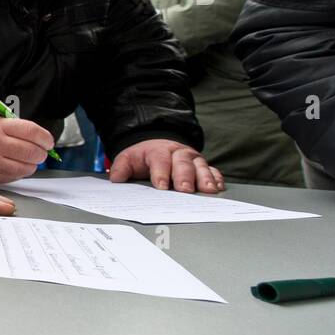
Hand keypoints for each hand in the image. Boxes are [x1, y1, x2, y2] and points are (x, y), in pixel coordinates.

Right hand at [0, 115, 54, 182]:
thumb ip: (20, 129)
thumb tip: (44, 140)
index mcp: (0, 127)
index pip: (31, 132)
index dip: (45, 138)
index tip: (48, 141)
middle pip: (31, 152)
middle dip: (42, 153)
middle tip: (42, 151)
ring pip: (26, 168)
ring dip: (32, 164)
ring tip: (28, 159)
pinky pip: (16, 177)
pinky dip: (21, 172)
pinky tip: (16, 165)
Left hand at [108, 139, 224, 192]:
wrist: (157, 144)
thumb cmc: (144, 157)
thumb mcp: (128, 159)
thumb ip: (121, 168)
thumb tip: (116, 178)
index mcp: (158, 151)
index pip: (160, 160)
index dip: (161, 173)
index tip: (161, 186)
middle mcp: (178, 153)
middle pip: (183, 164)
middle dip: (185, 177)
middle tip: (185, 191)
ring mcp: (193, 160)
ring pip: (201, 167)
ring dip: (205, 179)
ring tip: (208, 190)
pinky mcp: (203, 166)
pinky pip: (213, 171)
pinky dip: (216, 179)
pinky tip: (218, 188)